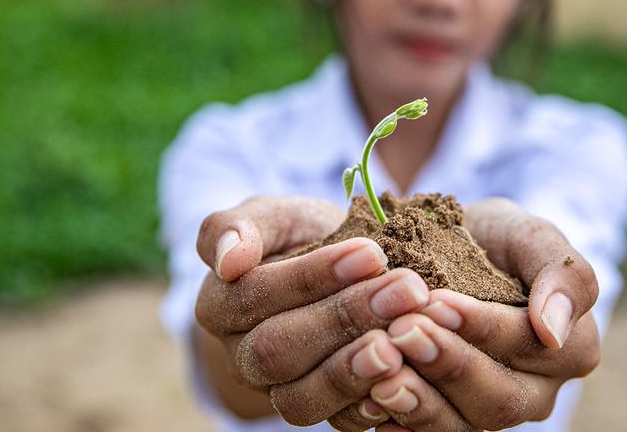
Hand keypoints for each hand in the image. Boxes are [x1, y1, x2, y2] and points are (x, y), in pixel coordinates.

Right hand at [194, 196, 431, 425]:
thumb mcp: (275, 216)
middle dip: (345, 318)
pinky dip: (368, 407)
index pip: (255, 295)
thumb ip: (238, 226)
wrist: (336, 276)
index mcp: (219, 304)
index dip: (312, 277)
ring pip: (300, 398)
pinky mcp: (316, 411)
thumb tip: (229, 259)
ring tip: (402, 342)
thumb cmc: (302, 238)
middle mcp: (241, 356)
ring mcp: (276, 392)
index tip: (372, 252)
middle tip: (406, 290)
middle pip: (277, 350)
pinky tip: (404, 380)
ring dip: (355, 370)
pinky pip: (335, 423)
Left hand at [328, 198, 601, 430]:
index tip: (437, 301)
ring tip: (381, 372)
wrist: (444, 255)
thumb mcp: (528, 236)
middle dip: (447, 364)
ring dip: (419, 400)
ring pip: (462, 425)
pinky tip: (369, 401)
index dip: (483, 327)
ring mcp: (488, 412)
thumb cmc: (493, 241)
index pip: (530, 345)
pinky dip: (399, 423)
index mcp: (569, 347)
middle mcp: (535, 392)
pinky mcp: (449, 422)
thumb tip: (553, 329)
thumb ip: (561, 272)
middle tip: (401, 331)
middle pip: (498, 397)